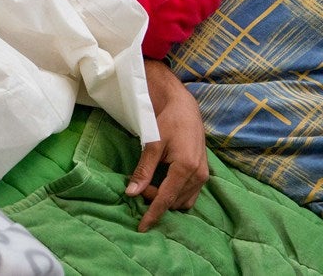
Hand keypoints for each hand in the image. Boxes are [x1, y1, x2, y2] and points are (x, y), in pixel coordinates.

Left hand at [127, 59, 208, 231]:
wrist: (185, 108)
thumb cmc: (167, 122)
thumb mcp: (152, 144)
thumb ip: (143, 170)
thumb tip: (131, 193)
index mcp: (185, 168)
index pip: (165, 199)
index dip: (152, 214)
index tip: (141, 227)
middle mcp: (198, 175)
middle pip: (173, 201)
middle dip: (154, 199)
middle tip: (140, 183)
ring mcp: (203, 175)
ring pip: (182, 200)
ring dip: (165, 198)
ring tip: (150, 182)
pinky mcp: (204, 173)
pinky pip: (189, 194)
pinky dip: (175, 194)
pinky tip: (162, 183)